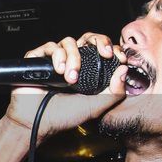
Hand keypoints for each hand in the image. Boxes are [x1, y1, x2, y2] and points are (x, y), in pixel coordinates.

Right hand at [4, 33, 126, 138]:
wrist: (38, 123)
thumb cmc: (63, 117)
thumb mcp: (95, 107)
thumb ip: (114, 93)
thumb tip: (123, 69)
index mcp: (85, 70)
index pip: (99, 49)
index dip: (110, 48)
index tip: (119, 58)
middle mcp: (70, 62)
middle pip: (86, 39)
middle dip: (98, 42)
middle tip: (104, 54)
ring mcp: (53, 60)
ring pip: (68, 42)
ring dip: (73, 57)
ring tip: (71, 78)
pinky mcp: (37, 59)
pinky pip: (49, 46)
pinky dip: (56, 55)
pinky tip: (59, 71)